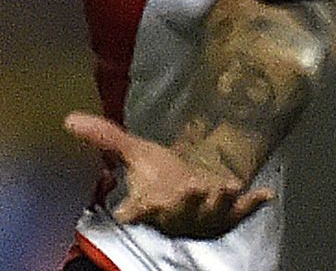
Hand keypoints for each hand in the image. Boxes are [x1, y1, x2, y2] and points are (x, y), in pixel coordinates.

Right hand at [64, 112, 271, 238]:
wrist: (187, 196)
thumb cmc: (160, 175)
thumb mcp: (135, 152)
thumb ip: (106, 137)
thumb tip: (69, 118)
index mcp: (149, 201)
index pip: (135, 208)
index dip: (130, 210)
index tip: (124, 212)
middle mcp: (175, 213)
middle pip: (178, 212)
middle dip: (186, 202)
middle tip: (192, 187)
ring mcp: (202, 217)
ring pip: (210, 214)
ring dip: (219, 202)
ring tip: (230, 186)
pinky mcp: (226, 217)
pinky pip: (241, 212)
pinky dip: (253, 204)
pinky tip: (266, 192)